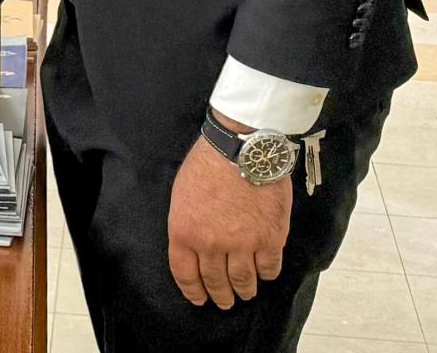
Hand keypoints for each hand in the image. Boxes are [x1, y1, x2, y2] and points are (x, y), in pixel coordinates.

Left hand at [167, 119, 290, 308]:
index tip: (199, 299)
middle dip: (220, 295)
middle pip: (215, 281)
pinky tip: (264, 274)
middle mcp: (211, 244)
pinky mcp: (269, 240)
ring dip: (244, 290)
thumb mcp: (182, 195)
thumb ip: (188, 225)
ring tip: (245, 293)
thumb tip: (194, 245)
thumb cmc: (208, 166)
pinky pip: (269, 268)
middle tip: (224, 302)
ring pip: (243, 280)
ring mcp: (242, 245)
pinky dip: (267, 274)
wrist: (241, 151)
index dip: (193, 291)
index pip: (185, 274)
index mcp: (184, 232)